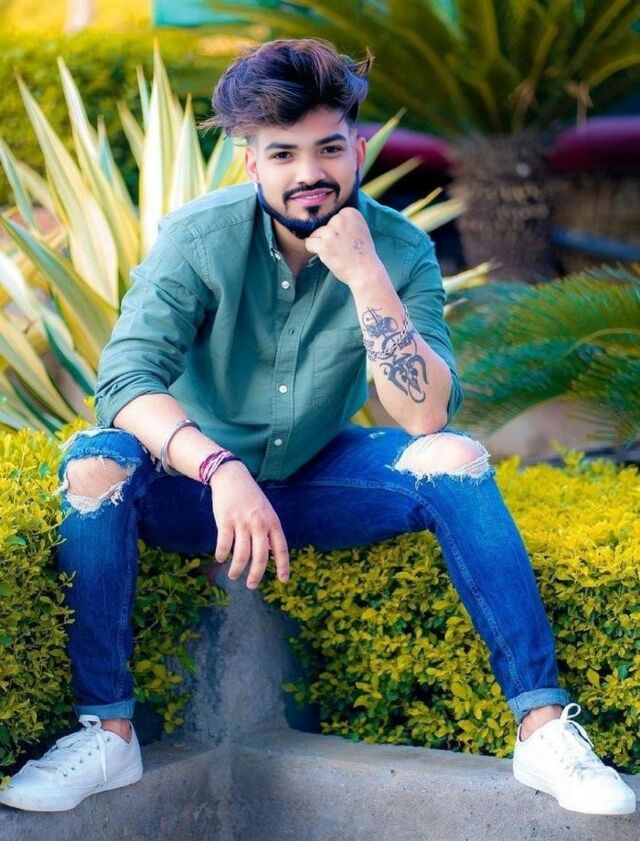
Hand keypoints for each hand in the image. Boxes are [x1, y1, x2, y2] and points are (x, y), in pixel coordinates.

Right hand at [209, 460, 289, 588]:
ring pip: (241, 555)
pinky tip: (221, 558)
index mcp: (273, 522)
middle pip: (260, 557)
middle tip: (251, 585)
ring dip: (237, 569)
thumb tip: (270, 552)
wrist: (232, 477)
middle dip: (256, 575)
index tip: (283, 580)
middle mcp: (259, 524)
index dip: (283, 566)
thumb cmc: (251, 497)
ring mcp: (242, 522)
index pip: (281, 548)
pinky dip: (222, 555)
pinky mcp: (225, 520)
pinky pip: (224, 545)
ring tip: (234, 575)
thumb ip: (269, 531)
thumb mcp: (267, 512)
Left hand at [304, 207, 382, 285]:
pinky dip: (314, 250)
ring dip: (322, 244)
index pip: (332, 217)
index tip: (347, 239)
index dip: (337, 230)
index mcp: (351, 212)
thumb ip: (347, 220)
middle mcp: (340, 218)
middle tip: (342, 247)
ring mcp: (331, 231)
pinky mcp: (323, 244)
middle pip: (324, 225)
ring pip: (316, 234)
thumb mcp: (360, 229)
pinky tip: (327, 255)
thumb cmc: (362, 253)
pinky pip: (309, 243)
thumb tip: (329, 217)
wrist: (365, 271)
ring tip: (336, 252)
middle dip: (329, 236)